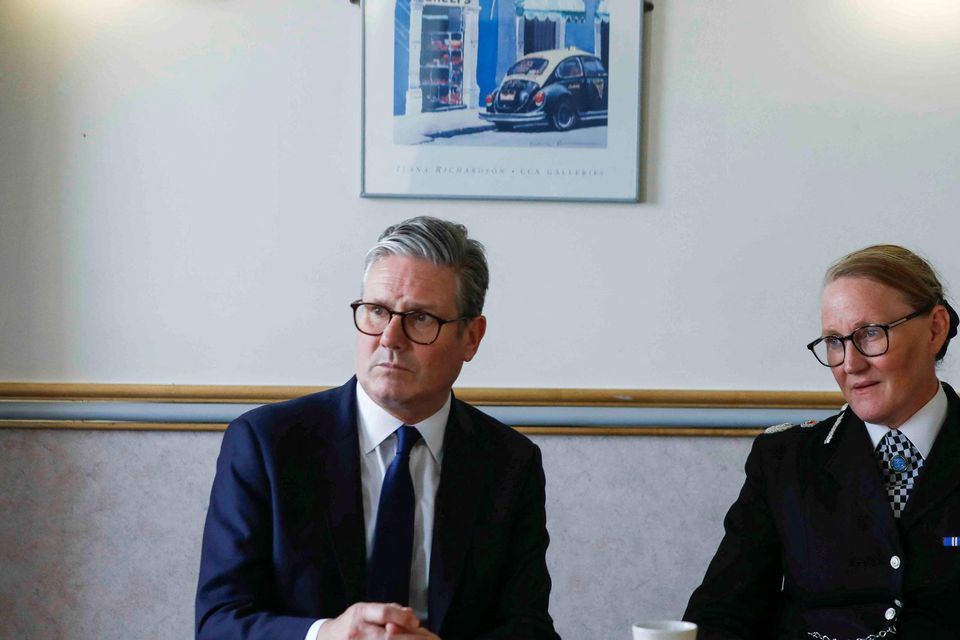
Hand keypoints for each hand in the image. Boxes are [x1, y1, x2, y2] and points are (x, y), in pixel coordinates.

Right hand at [316, 602, 439, 638]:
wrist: (328, 638)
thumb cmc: (352, 622)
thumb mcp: (367, 610)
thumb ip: (390, 610)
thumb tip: (411, 613)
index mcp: (360, 612)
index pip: (384, 613)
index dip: (403, 618)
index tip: (415, 623)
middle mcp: (357, 629)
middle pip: (387, 635)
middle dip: (407, 637)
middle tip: (423, 638)